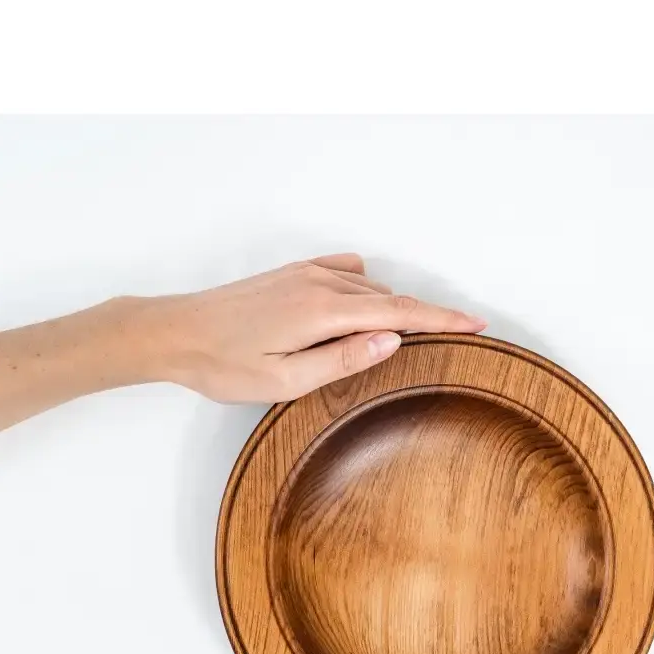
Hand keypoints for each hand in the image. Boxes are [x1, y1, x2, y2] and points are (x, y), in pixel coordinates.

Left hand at [147, 252, 486, 402]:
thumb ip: (343, 359)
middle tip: (461, 333)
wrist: (175, 333)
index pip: (400, 313)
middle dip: (427, 315)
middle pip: (391, 298)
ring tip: (416, 332)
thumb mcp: (286, 380)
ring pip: (370, 288)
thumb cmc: (223, 364)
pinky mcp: (294, 273)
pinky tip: (366, 308)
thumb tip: (393, 339)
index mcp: (322, 311)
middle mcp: (319, 283)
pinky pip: (347, 274)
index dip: (443, 318)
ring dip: (395, 307)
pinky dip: (368, 290)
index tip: (478, 323)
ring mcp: (306, 273)